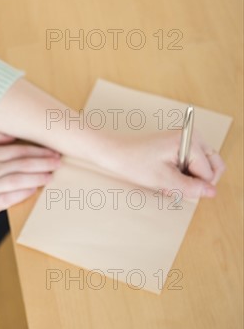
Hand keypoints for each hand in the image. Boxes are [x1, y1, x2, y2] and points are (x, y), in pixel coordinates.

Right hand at [0, 131, 61, 225]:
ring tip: (51, 176)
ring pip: (20, 180)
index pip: (18, 150)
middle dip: (44, 162)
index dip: (38, 150)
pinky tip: (35, 190)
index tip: (52, 150)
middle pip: (23, 164)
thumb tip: (11, 133)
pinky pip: (11, 198)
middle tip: (59, 162)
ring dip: (38, 177)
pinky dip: (24, 193)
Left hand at [100, 128, 225, 198]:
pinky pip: (193, 164)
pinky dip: (183, 173)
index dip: (193, 185)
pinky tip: (165, 174)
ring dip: (189, 178)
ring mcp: (187, 139)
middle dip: (196, 181)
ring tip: (167, 178)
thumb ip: (190, 187)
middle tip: (173, 184)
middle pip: (213, 167)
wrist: (114, 152)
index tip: (172, 184)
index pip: (209, 173)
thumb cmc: (134, 162)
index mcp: (190, 140)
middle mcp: (193, 136)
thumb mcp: (163, 179)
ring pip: (203, 168)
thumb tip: (211, 192)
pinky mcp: (180, 145)